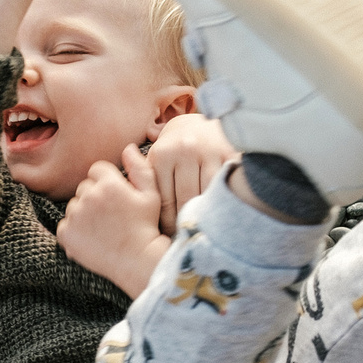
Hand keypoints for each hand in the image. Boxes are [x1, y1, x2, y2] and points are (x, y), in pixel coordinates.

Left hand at [57, 147, 172, 297]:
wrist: (137, 260)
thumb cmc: (147, 226)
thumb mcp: (151, 194)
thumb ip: (140, 168)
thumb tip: (128, 148)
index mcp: (109, 183)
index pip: (97, 169)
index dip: (106, 182)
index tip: (115, 197)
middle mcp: (89, 196)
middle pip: (84, 187)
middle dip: (94, 197)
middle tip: (110, 216)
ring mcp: (75, 215)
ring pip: (74, 206)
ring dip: (84, 214)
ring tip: (103, 229)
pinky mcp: (66, 233)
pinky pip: (65, 225)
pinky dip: (74, 231)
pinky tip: (91, 239)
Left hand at [143, 113, 235, 234]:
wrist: (204, 120)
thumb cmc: (176, 148)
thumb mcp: (157, 158)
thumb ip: (144, 180)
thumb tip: (132, 208)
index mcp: (163, 154)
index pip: (164, 201)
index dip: (167, 223)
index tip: (168, 238)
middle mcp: (184, 151)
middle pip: (185, 200)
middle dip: (184, 222)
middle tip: (185, 242)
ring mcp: (208, 152)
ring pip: (206, 195)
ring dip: (204, 216)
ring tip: (202, 233)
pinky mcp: (229, 154)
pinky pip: (225, 186)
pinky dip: (222, 202)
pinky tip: (219, 216)